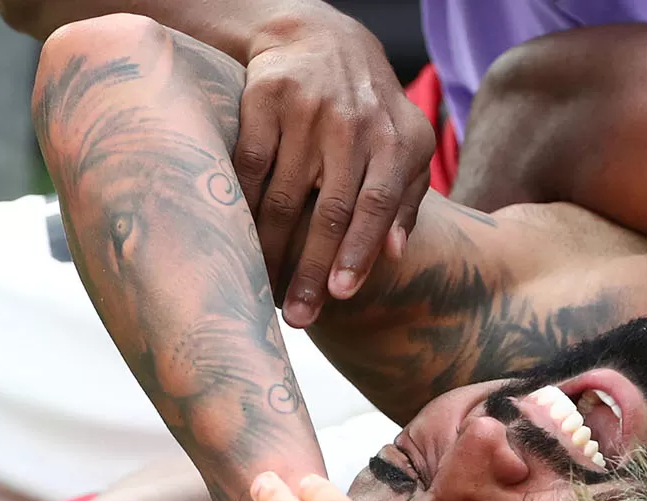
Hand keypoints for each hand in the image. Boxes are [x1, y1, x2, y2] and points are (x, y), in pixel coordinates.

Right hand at [238, 7, 434, 327]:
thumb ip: (407, 199)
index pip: (376, 206)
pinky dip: (242, 210)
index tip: (340, 295)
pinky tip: (240, 244)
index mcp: (393, 140)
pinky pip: (249, 168)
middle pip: (330, 211)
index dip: (358, 253)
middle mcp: (352, 125)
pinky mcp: (263, 101)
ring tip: (266, 290)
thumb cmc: (370, 108)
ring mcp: (306, 112)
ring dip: (273, 251)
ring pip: (285, 196)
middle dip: (311, 269)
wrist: (317, 38)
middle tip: (297, 316)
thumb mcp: (406, 145)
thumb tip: (396, 255)